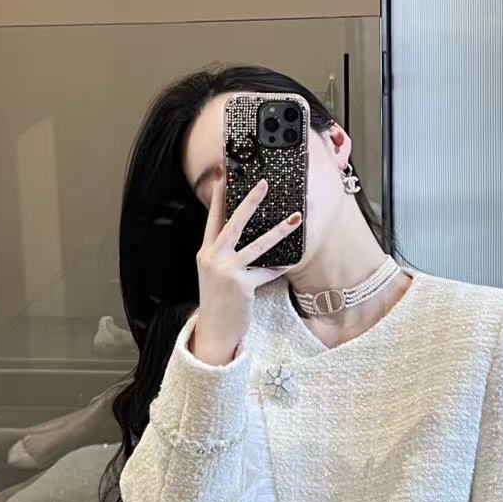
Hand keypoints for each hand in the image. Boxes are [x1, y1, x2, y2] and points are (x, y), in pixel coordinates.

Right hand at [191, 166, 301, 364]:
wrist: (215, 329)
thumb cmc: (219, 299)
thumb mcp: (216, 272)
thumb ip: (228, 252)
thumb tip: (250, 232)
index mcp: (206, 251)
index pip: (212, 216)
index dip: (218, 194)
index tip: (224, 172)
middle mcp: (213, 257)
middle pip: (233, 223)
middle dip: (249, 201)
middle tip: (264, 183)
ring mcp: (227, 271)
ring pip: (258, 245)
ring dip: (279, 230)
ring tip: (296, 217)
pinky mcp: (241, 285)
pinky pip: (266, 272)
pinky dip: (276, 268)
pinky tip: (286, 264)